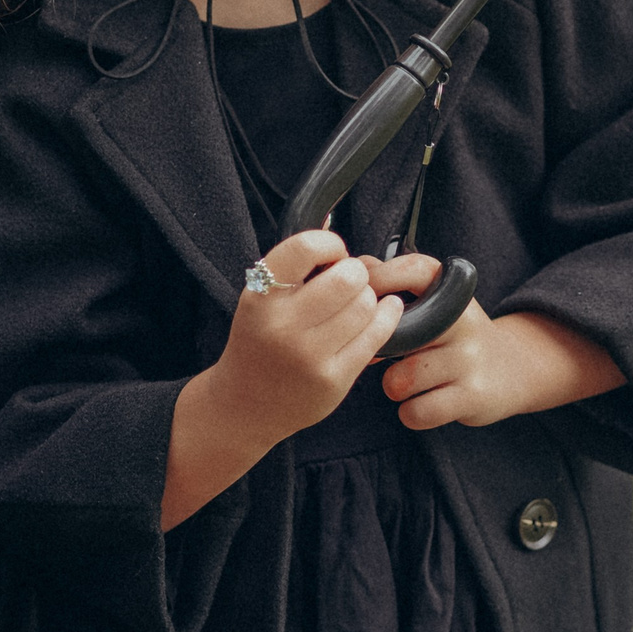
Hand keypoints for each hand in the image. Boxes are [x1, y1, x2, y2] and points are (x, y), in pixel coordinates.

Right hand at [163, 232, 399, 527]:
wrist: (245, 404)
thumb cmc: (259, 341)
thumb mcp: (260, 299)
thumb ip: (294, 266)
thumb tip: (332, 227)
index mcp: (259, 297)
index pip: (305, 247)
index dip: (330, 245)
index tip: (333, 255)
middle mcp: (282, 326)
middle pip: (348, 277)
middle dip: (355, 274)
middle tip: (348, 283)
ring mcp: (309, 356)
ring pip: (367, 304)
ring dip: (369, 299)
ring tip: (355, 306)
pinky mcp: (333, 379)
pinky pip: (377, 335)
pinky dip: (387, 317)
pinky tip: (383, 312)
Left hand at [369, 256, 622, 430]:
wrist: (511, 369)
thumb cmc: (453, 335)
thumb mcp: (434, 301)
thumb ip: (393, 282)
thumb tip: (357, 269)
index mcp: (451, 290)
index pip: (411, 270)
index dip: (378, 281)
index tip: (362, 301)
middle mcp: (462, 320)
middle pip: (394, 335)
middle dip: (379, 351)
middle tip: (388, 355)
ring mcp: (469, 359)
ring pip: (399, 381)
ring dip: (395, 387)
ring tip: (410, 381)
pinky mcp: (473, 396)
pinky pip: (416, 412)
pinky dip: (412, 413)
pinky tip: (424, 402)